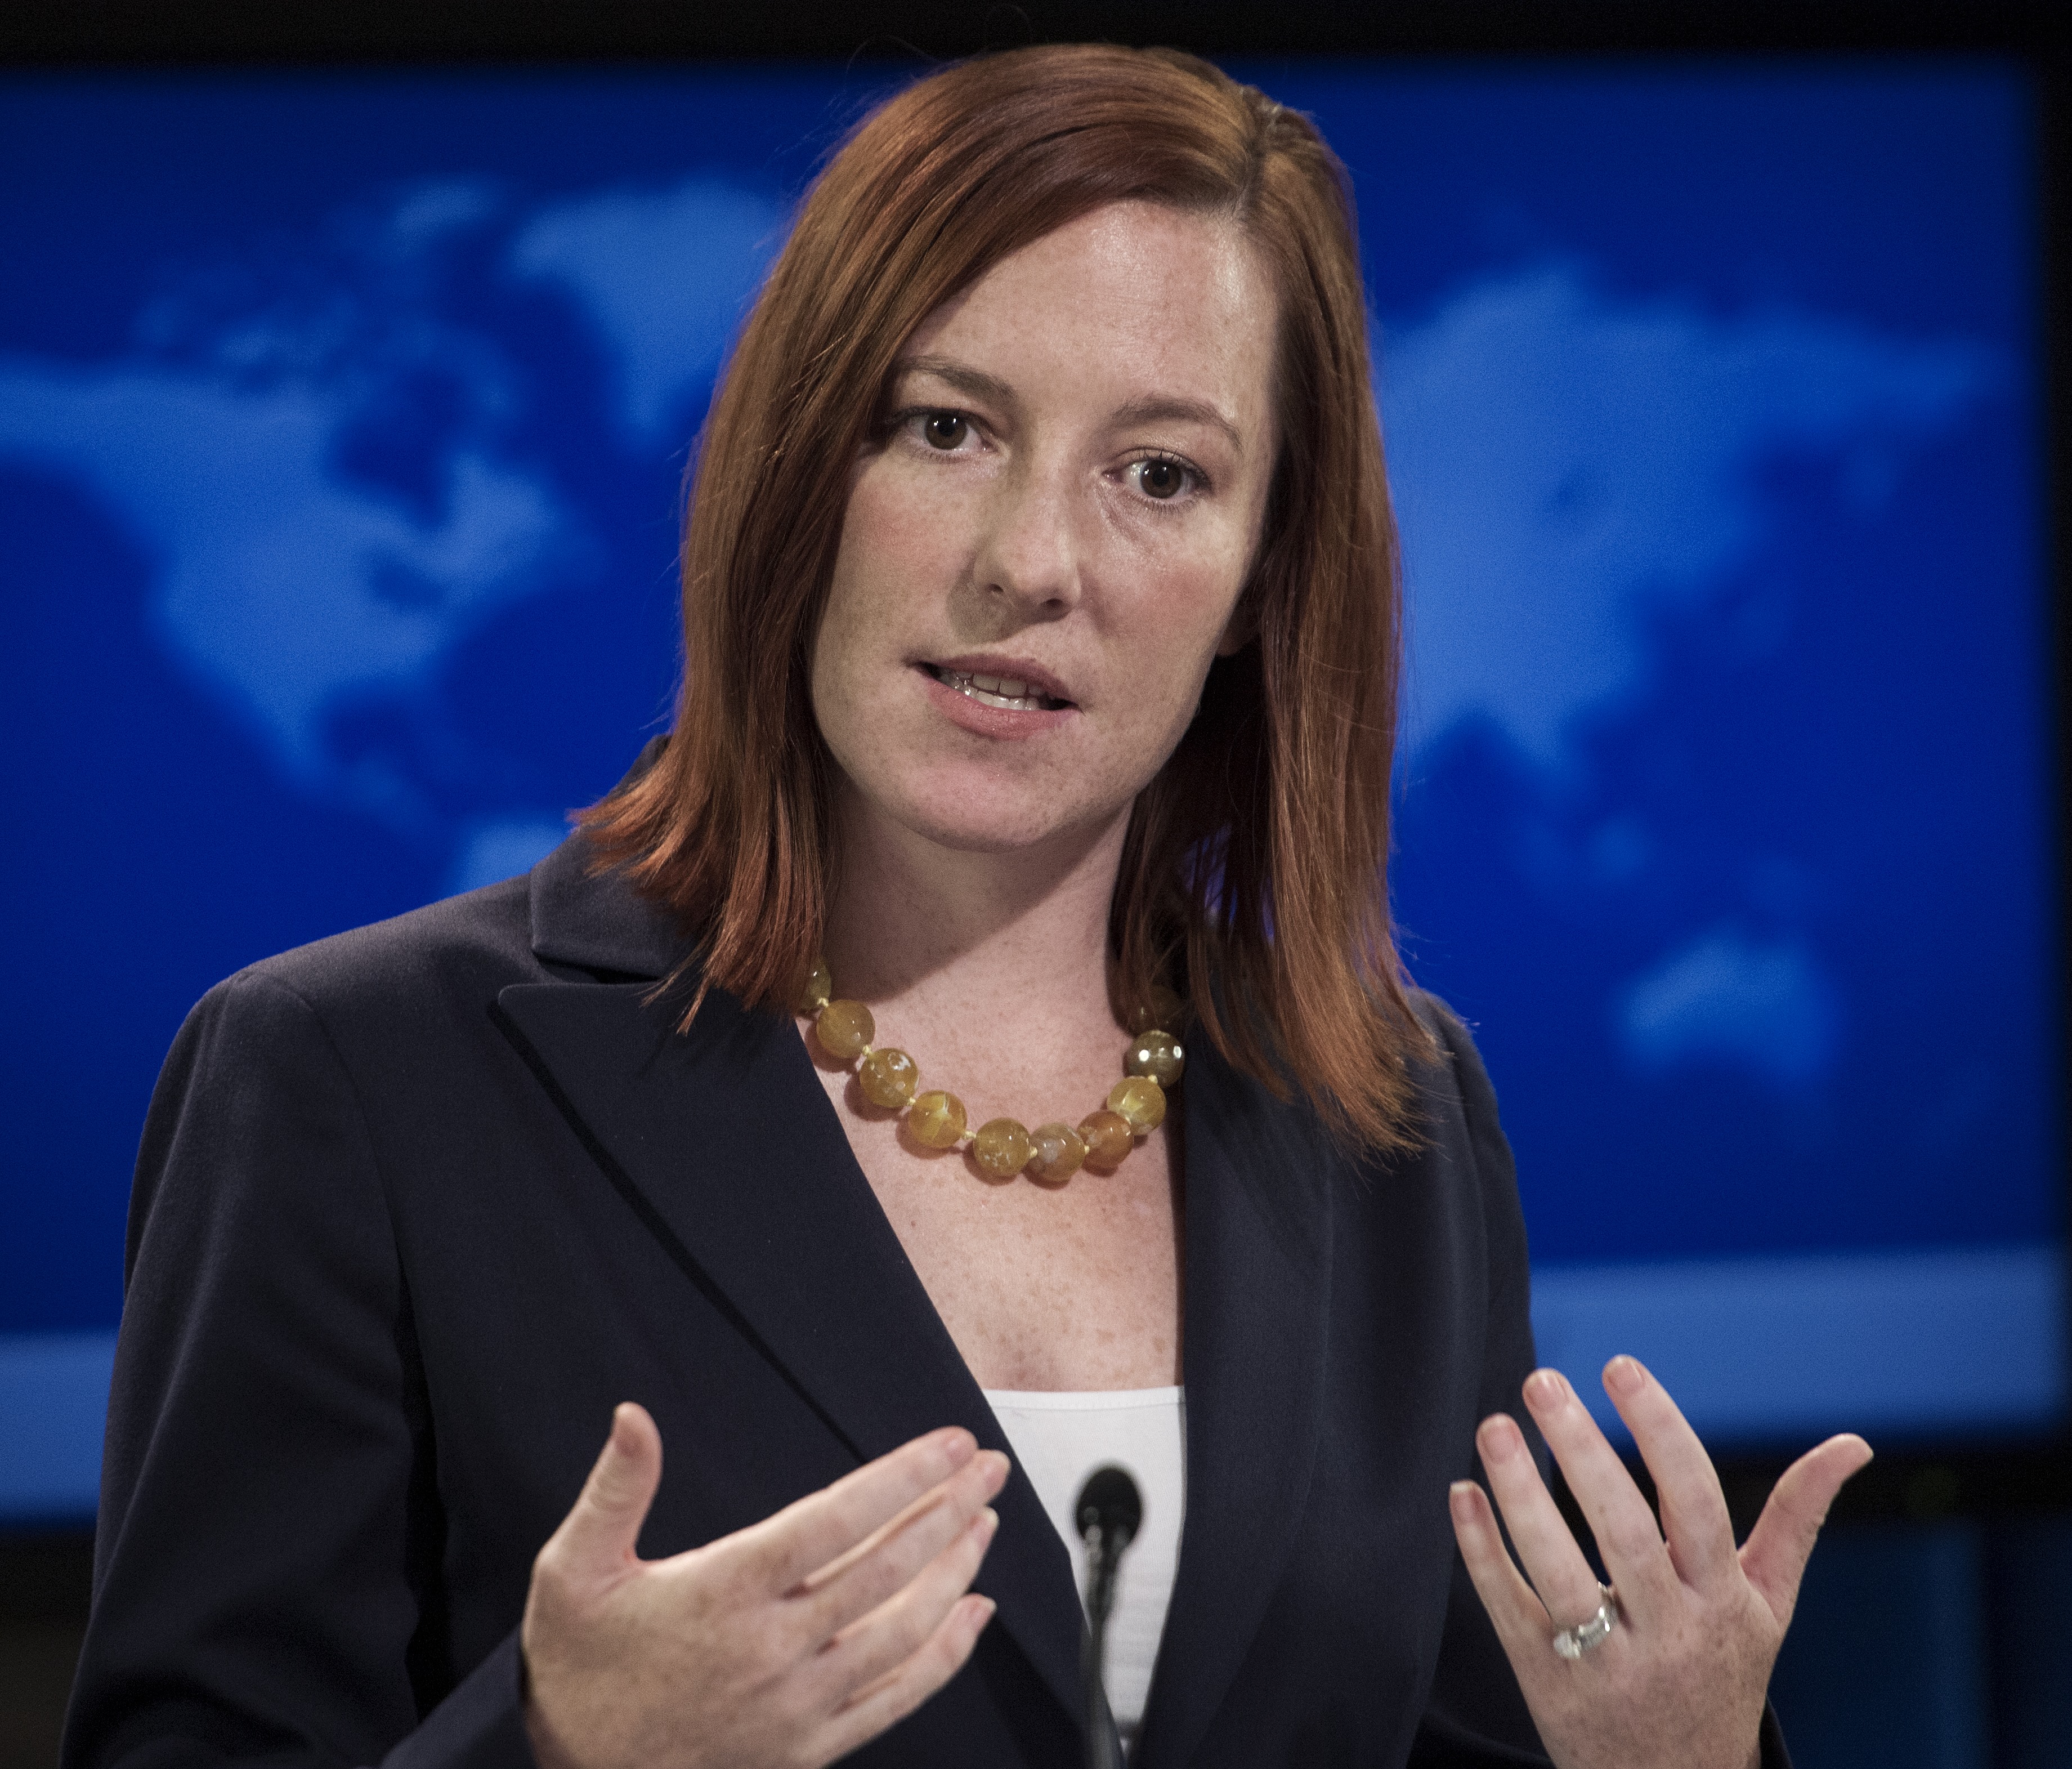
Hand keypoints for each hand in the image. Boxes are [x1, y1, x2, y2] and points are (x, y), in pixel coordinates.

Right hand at [521, 1403, 1008, 1768]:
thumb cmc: (577, 1668)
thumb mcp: (573, 1571)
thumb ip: (615, 1489)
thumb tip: (633, 1417)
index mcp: (722, 1591)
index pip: (836, 1519)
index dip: (903, 1476)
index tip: (948, 1444)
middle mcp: (771, 1647)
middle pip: (886, 1567)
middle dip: (948, 1508)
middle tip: (987, 1466)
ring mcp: (796, 1702)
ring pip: (903, 1629)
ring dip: (955, 1571)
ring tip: (983, 1523)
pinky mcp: (807, 1747)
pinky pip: (895, 1698)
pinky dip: (945, 1656)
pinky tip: (973, 1615)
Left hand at [1448, 1357, 1871, 1768]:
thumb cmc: (1720, 1672)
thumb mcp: (1767, 1604)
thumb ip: (1796, 1520)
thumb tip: (1852, 1444)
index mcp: (1723, 1601)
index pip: (1697, 1503)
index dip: (1660, 1429)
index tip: (1619, 1366)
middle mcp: (1671, 1633)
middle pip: (1624, 1531)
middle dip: (1581, 1450)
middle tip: (1541, 1382)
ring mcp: (1607, 1664)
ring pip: (1559, 1573)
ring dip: (1521, 1497)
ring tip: (1493, 1428)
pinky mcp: (1547, 1685)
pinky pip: (1510, 1612)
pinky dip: (1482, 1553)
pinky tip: (1461, 1494)